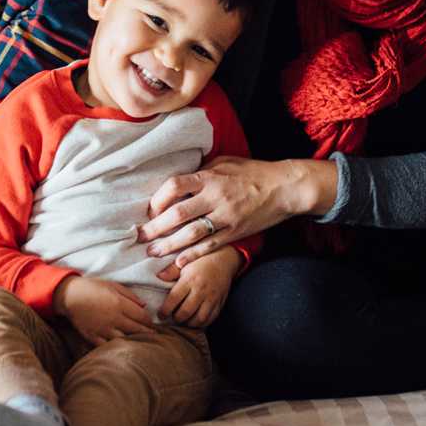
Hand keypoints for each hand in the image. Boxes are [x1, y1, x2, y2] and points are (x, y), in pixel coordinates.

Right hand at [52, 276, 153, 345]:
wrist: (70, 296)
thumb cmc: (92, 287)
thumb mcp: (113, 285)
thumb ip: (130, 295)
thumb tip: (144, 306)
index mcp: (120, 304)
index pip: (142, 317)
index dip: (150, 322)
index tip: (153, 324)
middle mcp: (114, 318)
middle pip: (136, 330)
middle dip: (147, 333)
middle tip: (153, 337)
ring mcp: (103, 329)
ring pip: (125, 340)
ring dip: (134, 342)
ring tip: (141, 344)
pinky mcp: (93, 337)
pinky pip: (108, 347)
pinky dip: (116, 348)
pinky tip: (122, 349)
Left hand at [138, 157, 336, 267]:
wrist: (285, 187)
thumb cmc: (253, 172)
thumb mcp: (226, 163)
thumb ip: (202, 171)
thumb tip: (180, 181)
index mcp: (210, 177)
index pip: (175, 186)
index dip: (158, 199)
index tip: (150, 210)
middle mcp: (216, 197)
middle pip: (178, 214)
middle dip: (155, 227)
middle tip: (140, 237)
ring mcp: (226, 217)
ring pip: (191, 233)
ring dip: (169, 245)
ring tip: (153, 253)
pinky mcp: (236, 232)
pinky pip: (211, 245)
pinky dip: (193, 255)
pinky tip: (179, 262)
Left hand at [157, 247, 240, 326]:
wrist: (224, 260)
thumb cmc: (201, 261)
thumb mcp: (185, 262)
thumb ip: (171, 271)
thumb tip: (159, 277)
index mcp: (190, 279)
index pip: (174, 299)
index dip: (165, 310)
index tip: (161, 315)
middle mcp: (201, 290)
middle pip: (186, 312)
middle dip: (176, 318)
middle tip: (172, 317)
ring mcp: (212, 298)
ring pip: (199, 319)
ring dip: (189, 323)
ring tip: (183, 319)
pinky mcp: (220, 303)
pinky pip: (211, 319)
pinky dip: (201, 323)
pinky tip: (195, 320)